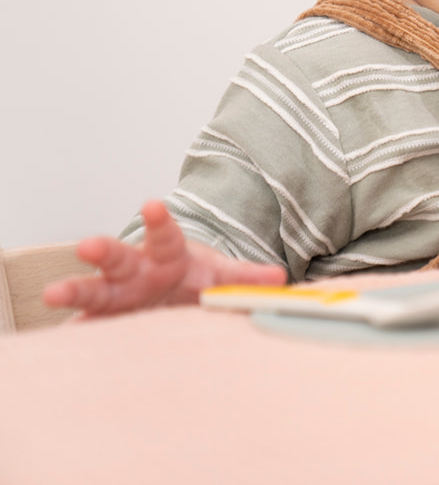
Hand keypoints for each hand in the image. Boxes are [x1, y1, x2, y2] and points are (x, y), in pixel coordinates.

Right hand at [40, 200, 286, 317]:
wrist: (171, 293)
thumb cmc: (194, 279)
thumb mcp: (221, 275)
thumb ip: (245, 278)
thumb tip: (278, 278)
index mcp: (168, 255)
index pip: (166, 235)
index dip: (160, 222)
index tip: (152, 205)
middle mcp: (136, 271)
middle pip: (119, 257)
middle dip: (104, 251)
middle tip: (86, 246)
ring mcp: (117, 297)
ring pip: (93, 291)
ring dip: (74, 291)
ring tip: (52, 295)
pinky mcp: (105, 322)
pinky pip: (87, 328)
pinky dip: (74, 334)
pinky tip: (60, 342)